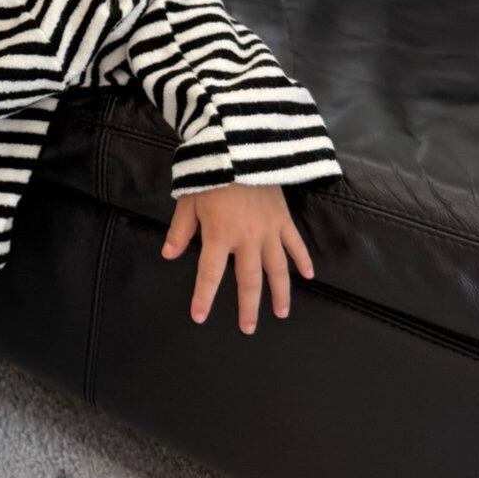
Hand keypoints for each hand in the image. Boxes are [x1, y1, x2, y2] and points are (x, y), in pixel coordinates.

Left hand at [160, 182, 314, 333]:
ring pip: (277, 270)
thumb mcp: (187, 201)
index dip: (204, 297)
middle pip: (249, 281)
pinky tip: (309, 276)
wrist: (239, 149)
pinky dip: (303, 261)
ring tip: (281, 313)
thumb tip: (169, 255)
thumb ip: (180, 230)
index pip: (210, 274)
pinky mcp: (284, 219)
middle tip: (248, 328)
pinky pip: (296, 244)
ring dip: (280, 293)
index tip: (199, 317)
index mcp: (219, 236)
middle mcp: (246, 240)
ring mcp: (269, 231)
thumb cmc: (209, 174)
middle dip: (248, 307)